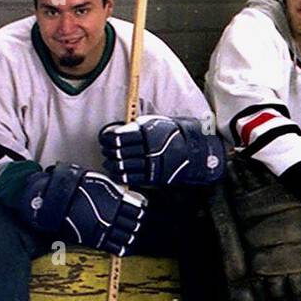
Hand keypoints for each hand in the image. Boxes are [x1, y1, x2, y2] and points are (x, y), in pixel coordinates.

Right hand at [20, 163, 146, 256]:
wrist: (58, 200)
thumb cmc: (76, 187)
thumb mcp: (99, 183)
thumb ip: (114, 189)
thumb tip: (124, 193)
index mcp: (117, 201)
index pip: (137, 210)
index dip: (140, 213)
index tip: (141, 214)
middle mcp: (114, 216)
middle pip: (134, 224)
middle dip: (136, 225)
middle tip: (137, 226)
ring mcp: (106, 229)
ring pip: (126, 236)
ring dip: (131, 236)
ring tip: (132, 237)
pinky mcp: (97, 240)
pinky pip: (114, 247)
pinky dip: (121, 248)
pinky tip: (124, 248)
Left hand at [98, 114, 224, 186]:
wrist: (196, 152)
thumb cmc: (175, 134)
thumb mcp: (157, 122)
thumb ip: (138, 126)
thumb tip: (117, 130)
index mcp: (148, 132)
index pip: (119, 137)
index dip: (107, 138)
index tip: (104, 138)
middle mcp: (149, 148)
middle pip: (118, 152)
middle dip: (108, 151)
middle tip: (106, 150)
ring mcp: (151, 164)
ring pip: (123, 166)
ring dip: (112, 164)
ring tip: (110, 161)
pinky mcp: (153, 177)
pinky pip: (131, 178)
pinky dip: (120, 175)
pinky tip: (117, 172)